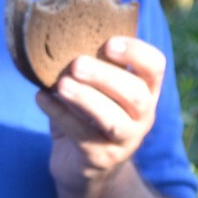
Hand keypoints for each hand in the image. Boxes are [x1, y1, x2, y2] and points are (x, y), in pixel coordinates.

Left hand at [36, 36, 164, 196]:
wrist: (79, 164)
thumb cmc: (85, 113)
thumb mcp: (93, 87)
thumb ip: (87, 64)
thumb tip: (59, 32)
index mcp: (144, 90)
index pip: (155, 66)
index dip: (136, 52)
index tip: (108, 43)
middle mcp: (141, 116)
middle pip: (136, 94)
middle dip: (106, 76)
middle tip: (77, 64)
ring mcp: (124, 140)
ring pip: (113, 120)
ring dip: (86, 98)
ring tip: (61, 84)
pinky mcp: (99, 158)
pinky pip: (81, 135)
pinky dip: (59, 114)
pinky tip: (41, 97)